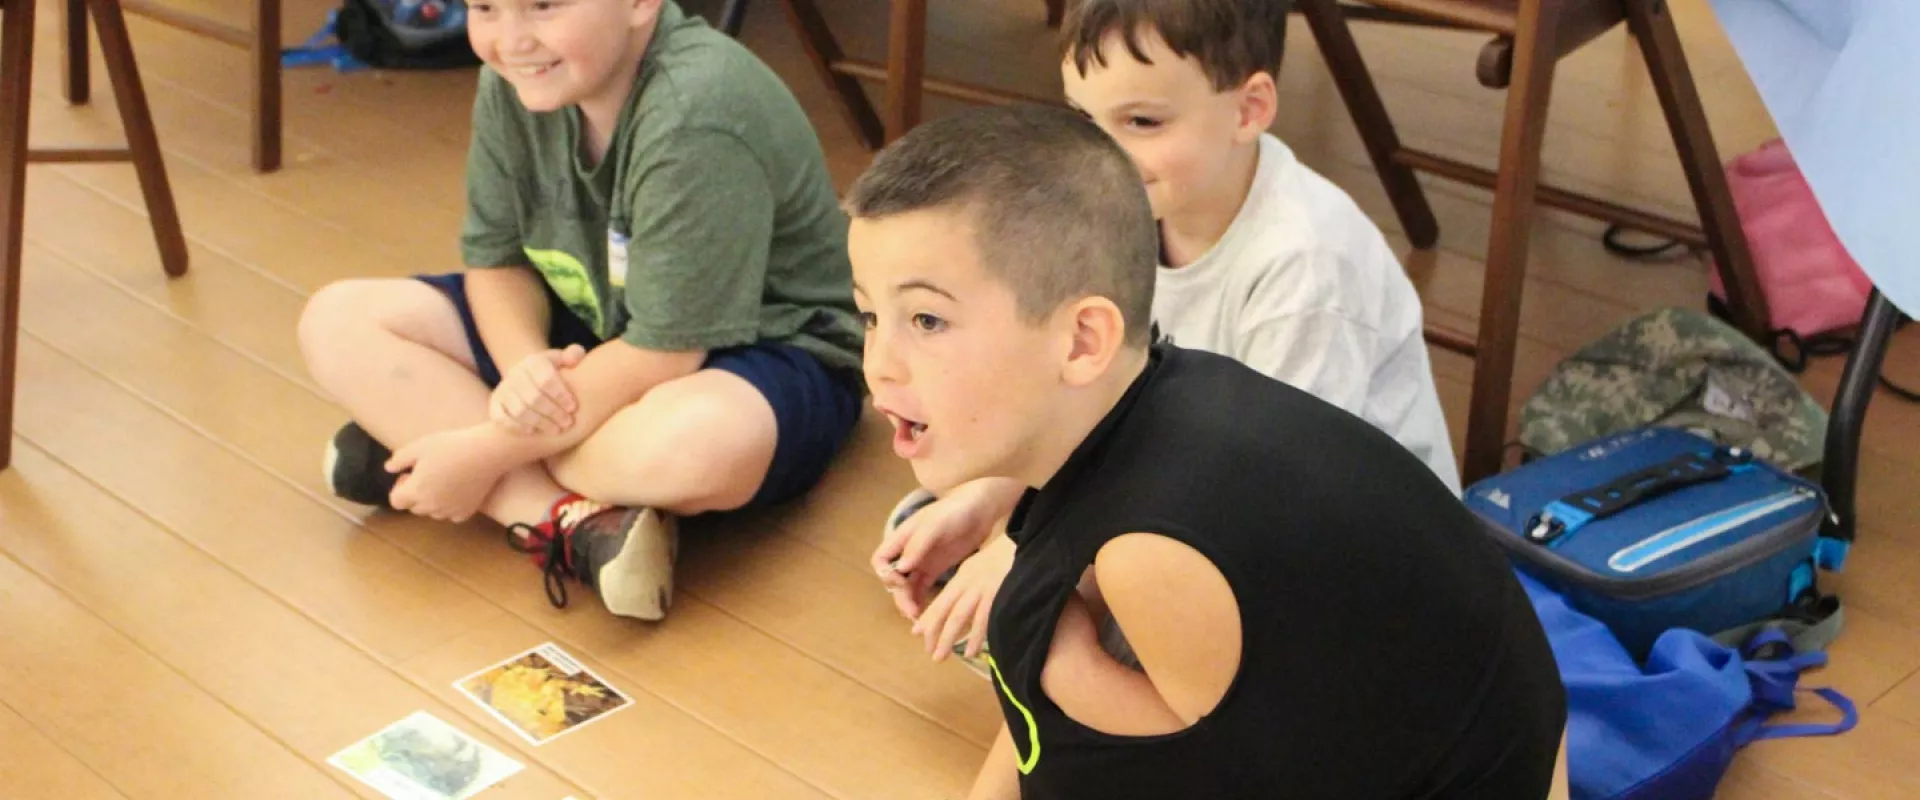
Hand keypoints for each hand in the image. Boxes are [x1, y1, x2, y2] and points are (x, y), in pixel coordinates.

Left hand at [385, 426, 507, 521]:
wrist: (487, 452)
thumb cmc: (451, 446)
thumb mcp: (419, 446)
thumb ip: (400, 459)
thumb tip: (389, 468)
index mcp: (416, 491)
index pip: (396, 501)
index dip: (399, 488)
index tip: (409, 474)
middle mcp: (430, 506)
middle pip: (414, 507)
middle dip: (415, 493)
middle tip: (427, 474)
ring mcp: (449, 511)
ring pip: (432, 512)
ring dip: (432, 500)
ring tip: (443, 480)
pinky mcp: (466, 512)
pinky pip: (451, 514)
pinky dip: (450, 506)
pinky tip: (457, 489)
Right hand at [489, 344, 585, 434]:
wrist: (526, 380)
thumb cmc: (552, 373)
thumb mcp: (563, 361)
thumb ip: (573, 355)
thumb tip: (574, 356)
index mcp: (533, 362)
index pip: (546, 379)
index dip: (560, 395)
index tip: (572, 407)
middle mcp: (515, 374)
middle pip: (534, 397)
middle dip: (553, 412)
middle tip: (568, 422)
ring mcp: (503, 389)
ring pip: (519, 410)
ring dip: (540, 422)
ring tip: (556, 430)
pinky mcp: (495, 404)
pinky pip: (502, 418)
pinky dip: (517, 427)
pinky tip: (534, 431)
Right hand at [871, 481, 1009, 618]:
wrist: (981, 510)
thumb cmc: (955, 512)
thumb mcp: (935, 525)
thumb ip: (917, 546)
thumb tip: (900, 568)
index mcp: (902, 538)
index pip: (880, 559)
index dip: (885, 574)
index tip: (899, 583)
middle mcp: (907, 552)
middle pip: (893, 578)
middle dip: (900, 596)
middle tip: (912, 612)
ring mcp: (921, 561)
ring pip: (907, 587)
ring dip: (909, 602)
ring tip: (918, 618)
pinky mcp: (935, 569)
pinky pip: (922, 588)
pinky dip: (920, 601)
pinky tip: (924, 614)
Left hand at [914, 535, 1014, 660]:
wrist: (1029, 543)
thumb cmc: (1009, 554)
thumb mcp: (984, 565)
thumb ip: (972, 584)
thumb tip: (966, 606)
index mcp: (965, 576)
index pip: (942, 599)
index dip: (930, 616)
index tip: (917, 633)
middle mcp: (969, 583)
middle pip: (946, 610)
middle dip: (934, 632)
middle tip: (928, 652)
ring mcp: (983, 589)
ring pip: (959, 617)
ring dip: (947, 638)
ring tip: (939, 657)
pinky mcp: (998, 594)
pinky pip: (983, 619)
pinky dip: (976, 637)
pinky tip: (969, 652)